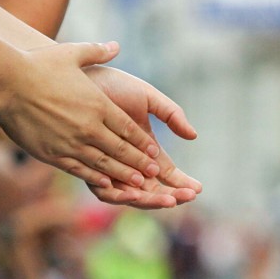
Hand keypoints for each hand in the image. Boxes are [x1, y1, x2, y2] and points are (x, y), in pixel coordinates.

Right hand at [0, 41, 161, 189]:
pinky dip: (95, 178)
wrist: (7, 82)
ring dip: (123, 174)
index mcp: (98, 104)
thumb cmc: (38, 65)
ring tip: (138, 185)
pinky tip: (106, 184)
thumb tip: (115, 46)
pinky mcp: (53, 154)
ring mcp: (71, 142)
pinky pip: (79, 169)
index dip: (142, 142)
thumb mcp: (72, 53)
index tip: (155, 151)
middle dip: (139, 162)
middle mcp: (89, 126)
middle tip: (154, 173)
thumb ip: (97, 51)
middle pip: (121, 149)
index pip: (128, 128)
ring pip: (104, 164)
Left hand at [84, 66, 200, 207]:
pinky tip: (136, 192)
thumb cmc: (114, 86)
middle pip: (151, 189)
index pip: (165, 173)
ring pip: (130, 195)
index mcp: (143, 148)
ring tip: (167, 199)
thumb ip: (172, 114)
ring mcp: (108, 168)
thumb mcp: (148, 98)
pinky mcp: (89, 169)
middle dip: (170, 195)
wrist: (81, 78)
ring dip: (150, 200)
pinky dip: (120, 195)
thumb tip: (193, 136)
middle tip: (187, 197)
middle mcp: (126, 162)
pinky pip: (104, 191)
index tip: (198, 188)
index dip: (181, 182)